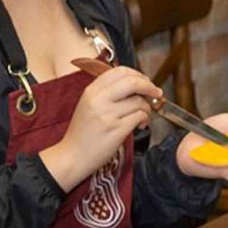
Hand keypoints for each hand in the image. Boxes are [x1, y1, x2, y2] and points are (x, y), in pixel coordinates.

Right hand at [41, 67, 160, 191]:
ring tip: (143, 116)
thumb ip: (106, 92)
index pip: (120, 71)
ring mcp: (107, 115)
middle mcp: (98, 100)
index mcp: (91, 91)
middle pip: (132, 82)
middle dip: (149, 86)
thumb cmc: (82, 134)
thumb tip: (134, 84)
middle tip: (155, 93)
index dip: (137, 74)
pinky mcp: (116, 130)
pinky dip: (145, 119)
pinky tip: (140, 125)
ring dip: (147, 108)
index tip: (145, 82)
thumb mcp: (88, 105)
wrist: (72, 156)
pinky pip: (139, 116)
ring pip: (139, 101)